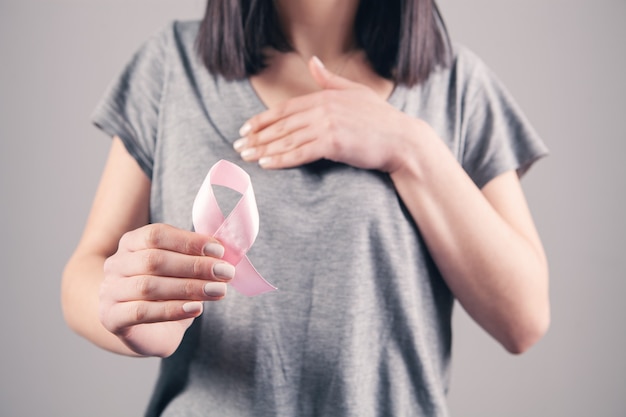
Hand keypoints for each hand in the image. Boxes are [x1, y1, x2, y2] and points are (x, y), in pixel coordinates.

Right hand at [98, 223, 234, 356]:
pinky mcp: (112, 318)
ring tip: (218, 290)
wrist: (141, 328)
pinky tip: (196, 309)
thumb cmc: (165, 291)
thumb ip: (197, 256)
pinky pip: (142, 312)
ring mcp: (110, 291)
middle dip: (195, 266)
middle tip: (225, 273)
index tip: (219, 250)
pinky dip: (173, 310)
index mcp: (131, 243)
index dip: (189, 241)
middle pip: (154, 260)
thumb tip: (224, 249)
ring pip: (149, 286)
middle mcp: (116, 264)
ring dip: (189, 287)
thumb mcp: (181, 269)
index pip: (156, 234)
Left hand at [234, 56, 414, 171]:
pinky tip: (266, 164)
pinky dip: (281, 158)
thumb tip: (313, 62)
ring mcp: (327, 125)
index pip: (285, 108)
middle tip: (238, 146)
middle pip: (281, 124)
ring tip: (246, 157)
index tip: (246, 129)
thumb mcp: (355, 91)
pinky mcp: (333, 143)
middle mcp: (323, 108)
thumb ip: (330, 79)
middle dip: (257, 136)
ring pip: (287, 139)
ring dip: (264, 148)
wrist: (401, 139)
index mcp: (325, 96)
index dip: (262, 119)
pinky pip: (300, 152)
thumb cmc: (381, 119)